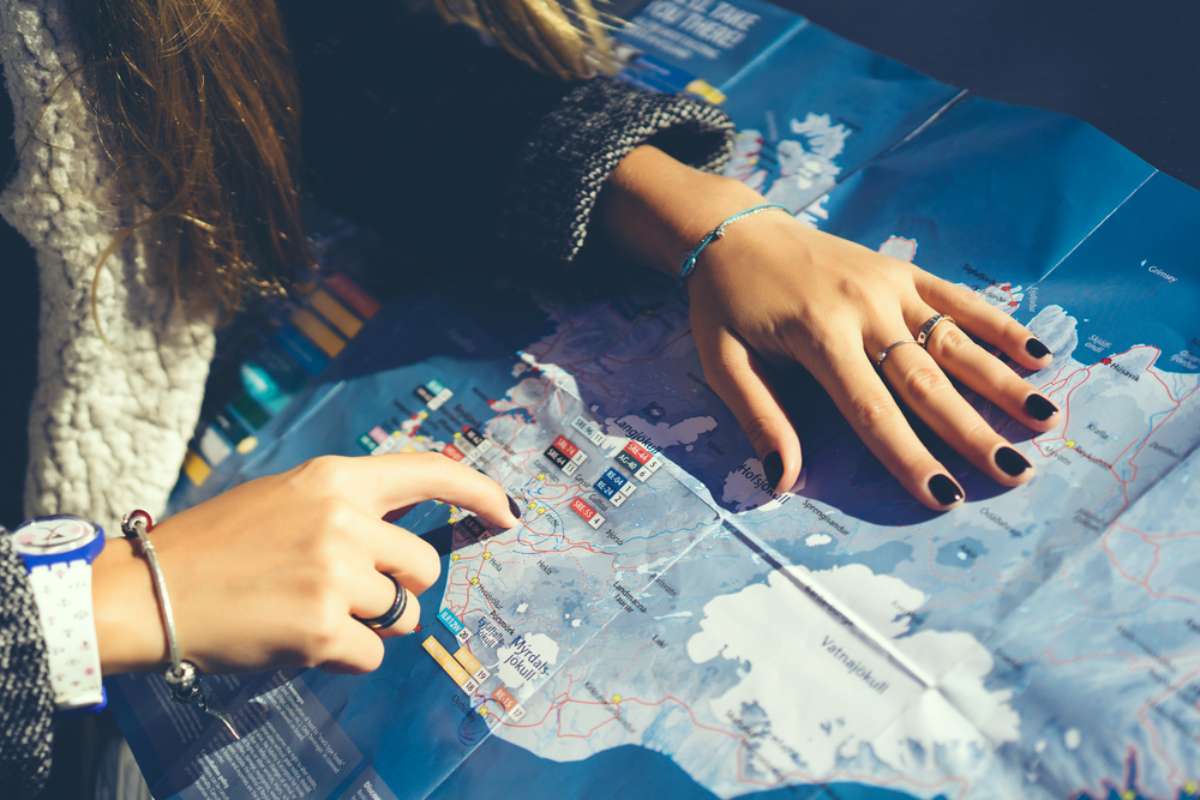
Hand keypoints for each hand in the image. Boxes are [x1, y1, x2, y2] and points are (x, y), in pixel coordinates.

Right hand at [93, 453, 519, 674]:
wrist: (150, 592)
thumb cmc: (220, 545)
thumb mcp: (288, 497)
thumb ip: (349, 507)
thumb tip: (407, 538)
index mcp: (336, 479)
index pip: (430, 471)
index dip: (479, 491)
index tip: (508, 513)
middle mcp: (344, 521)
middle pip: (424, 567)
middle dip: (399, 587)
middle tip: (349, 592)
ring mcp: (336, 575)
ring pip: (402, 615)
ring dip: (371, 624)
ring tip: (314, 613)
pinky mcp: (323, 629)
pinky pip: (371, 656)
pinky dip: (344, 657)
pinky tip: (301, 639)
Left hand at [601, 147, 1060, 509]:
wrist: (735, 230)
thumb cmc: (725, 305)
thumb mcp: (723, 362)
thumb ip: (759, 418)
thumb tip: (782, 481)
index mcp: (818, 336)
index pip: (871, 409)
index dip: (909, 456)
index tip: (944, 497)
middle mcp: (863, 309)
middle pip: (926, 380)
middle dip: (972, 430)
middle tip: (1016, 473)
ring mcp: (889, 285)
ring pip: (953, 340)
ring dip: (1001, 380)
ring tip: (1045, 418)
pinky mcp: (901, 269)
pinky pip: (956, 300)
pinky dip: (997, 324)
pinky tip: (1036, 353)